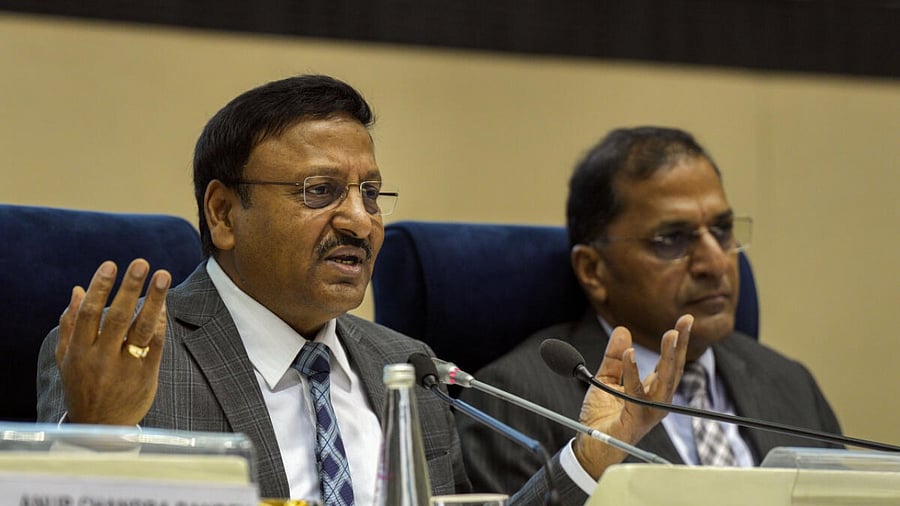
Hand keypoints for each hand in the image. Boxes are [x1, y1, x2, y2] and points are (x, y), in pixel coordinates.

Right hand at [55, 259, 171, 424]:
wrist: (101, 426)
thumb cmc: (83, 385)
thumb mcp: (68, 359)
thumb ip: (71, 324)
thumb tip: (78, 289)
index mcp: (79, 352)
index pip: (89, 314)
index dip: (100, 287)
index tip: (110, 265)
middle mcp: (101, 359)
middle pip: (118, 317)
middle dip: (130, 288)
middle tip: (141, 263)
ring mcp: (126, 368)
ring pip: (141, 328)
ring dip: (154, 300)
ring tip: (163, 275)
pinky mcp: (146, 375)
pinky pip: (155, 344)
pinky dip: (159, 323)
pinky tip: (163, 304)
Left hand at [573, 314, 692, 478]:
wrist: (590, 444)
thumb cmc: (602, 417)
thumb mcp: (606, 379)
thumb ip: (614, 357)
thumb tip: (622, 330)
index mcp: (652, 390)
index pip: (670, 362)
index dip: (678, 341)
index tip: (686, 320)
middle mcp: (656, 400)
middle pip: (674, 368)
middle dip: (681, 344)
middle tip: (686, 321)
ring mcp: (649, 411)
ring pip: (665, 381)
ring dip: (669, 356)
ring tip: (671, 334)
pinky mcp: (635, 419)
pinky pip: (636, 393)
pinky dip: (633, 372)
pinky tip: (631, 353)